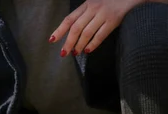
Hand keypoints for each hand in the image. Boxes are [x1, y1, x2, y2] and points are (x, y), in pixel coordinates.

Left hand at [50, 0, 167, 55]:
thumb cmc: (115, 0)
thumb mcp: (99, 2)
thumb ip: (88, 13)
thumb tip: (75, 33)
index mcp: (88, 3)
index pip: (70, 19)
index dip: (59, 30)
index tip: (52, 40)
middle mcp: (94, 8)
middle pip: (76, 28)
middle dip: (68, 42)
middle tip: (63, 53)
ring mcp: (104, 13)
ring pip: (86, 32)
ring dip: (79, 45)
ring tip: (75, 53)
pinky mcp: (114, 19)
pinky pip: (100, 34)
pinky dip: (93, 44)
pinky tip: (88, 50)